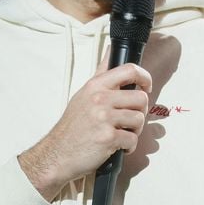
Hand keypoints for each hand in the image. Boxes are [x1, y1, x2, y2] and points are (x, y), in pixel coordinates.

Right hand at [18, 57, 151, 201]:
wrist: (57, 153)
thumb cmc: (72, 127)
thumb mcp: (83, 94)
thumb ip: (101, 73)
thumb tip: (109, 50)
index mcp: (96, 86)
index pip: (129, 70)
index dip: (145, 77)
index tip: (146, 86)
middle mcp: (100, 99)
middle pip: (140, 98)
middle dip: (140, 111)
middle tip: (129, 120)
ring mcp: (104, 119)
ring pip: (139, 119)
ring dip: (134, 131)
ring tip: (121, 134)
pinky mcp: (108, 138)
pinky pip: (132, 140)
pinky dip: (128, 147)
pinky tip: (117, 147)